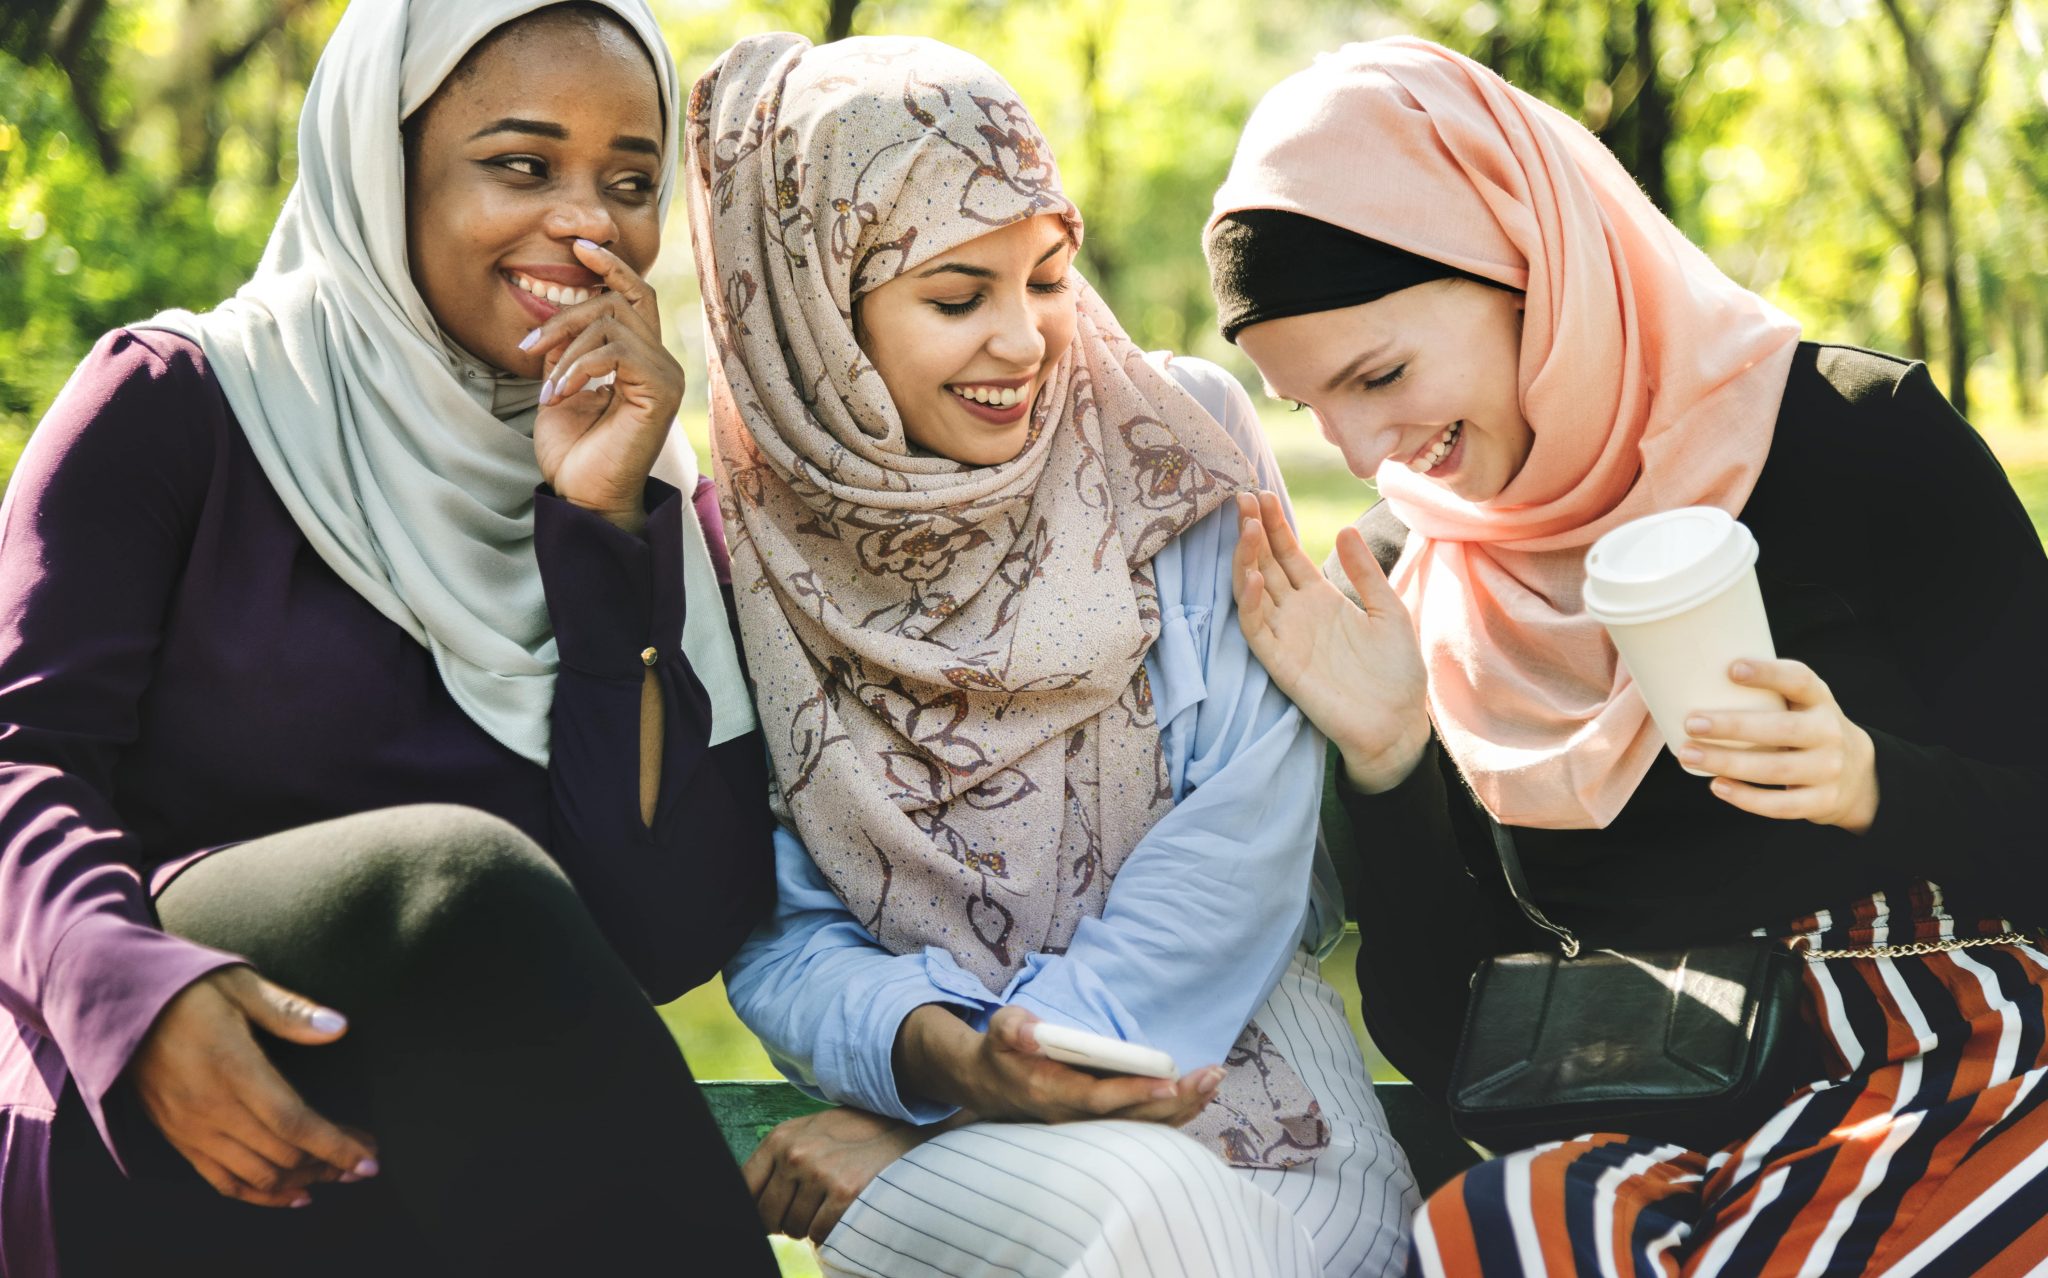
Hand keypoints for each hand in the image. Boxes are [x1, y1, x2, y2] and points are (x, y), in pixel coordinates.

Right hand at [127, 966, 377, 1207]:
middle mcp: (212, 1108)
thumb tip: (339, 1026)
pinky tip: (292, 1194)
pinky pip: (222, 1181)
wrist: (115, 1006)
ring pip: (256, 1175)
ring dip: (301, 1180)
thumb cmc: (185, 990)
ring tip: (336, 1175)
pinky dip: (260, 1194)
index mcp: (234, 1069)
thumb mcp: (239, 984)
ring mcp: (191, 1128)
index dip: (336, 1146)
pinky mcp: (178, 1138)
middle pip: (282, 1154)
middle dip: (329, 1163)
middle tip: (363, 1159)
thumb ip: (290, 1011)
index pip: (295, 1122)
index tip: (370, 1159)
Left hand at [524, 237, 685, 533]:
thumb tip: (555, 314)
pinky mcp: (660, 392)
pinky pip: (616, 352)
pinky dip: (578, 368)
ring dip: (566, 350)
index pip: (636, 294)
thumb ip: (565, 350)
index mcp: (640, 358)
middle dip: (568, 313)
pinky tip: (558, 396)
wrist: (585, 498)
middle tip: (529, 345)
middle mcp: (660, 362)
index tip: (578, 246)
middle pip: (619, 300)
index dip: (610, 265)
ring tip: (544, 386)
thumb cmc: (575, 452)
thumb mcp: (559, 387)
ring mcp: (665, 375)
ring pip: (613, 323)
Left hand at [742, 1107, 929, 1242]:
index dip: (754, 1210)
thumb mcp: (811, 1134)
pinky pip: (820, 1234)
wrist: (906, 1126)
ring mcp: (819, 1173)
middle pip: (767, 1216)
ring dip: (811, 1225)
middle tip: (809, 1209)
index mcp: (781, 1138)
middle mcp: (795, 1154)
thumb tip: (749, 1203)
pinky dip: (831, 1230)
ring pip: (794, 1228)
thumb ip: (780, 1160)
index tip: (765, 1219)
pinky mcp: (844, 1192)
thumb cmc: (855, 1134)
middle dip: (784, 1221)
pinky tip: (846, 1208)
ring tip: (832, 1202)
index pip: (745, 1188)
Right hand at [894, 1004, 1222, 1126]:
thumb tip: (1027, 1030)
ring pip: (1140, 1125)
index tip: (1171, 1083)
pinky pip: (1140, 1124)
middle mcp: (1072, 1117)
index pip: (1098, 1098)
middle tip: (1212, 1076)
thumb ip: (1013, 1028)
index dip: (1135, 1093)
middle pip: (1130, 1117)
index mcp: (1049, 1092)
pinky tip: (1199, 1096)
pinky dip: (1172, 1112)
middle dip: (1175, 1099)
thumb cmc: (1001, 1049)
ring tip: (1215, 1081)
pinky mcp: (1097, 1124)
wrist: (988, 1083)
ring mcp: (1086, 1125)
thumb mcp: (1000, 1028)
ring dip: (1181, 1106)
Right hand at [1232, 491, 1430, 791]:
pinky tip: (1253, 576)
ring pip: (1254, 591)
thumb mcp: (1389, 611)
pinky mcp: (1281, 663)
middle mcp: (1297, 613)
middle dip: (1253, 531)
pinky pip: (1257, 628)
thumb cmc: (1396, 673)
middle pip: (1266, 565)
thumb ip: (1366, 573)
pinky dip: (1250, 603)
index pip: (1288, 555)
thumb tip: (1345, 528)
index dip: (1274, 525)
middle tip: (1241, 496)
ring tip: (1247, 527)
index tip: (1260, 493)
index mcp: (1322, 599)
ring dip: (1247, 559)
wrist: (1397, 725)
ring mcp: (1286, 636)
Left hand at [1677, 658, 1878, 832]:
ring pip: (1776, 769)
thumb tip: (1689, 681)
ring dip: (1728, 763)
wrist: (1858, 775)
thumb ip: (1764, 694)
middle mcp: (1829, 733)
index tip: (1731, 669)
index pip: (1800, 680)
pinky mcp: (1822, 802)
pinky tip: (1717, 786)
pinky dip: (1747, 798)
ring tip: (1688, 755)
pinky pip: (1780, 805)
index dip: (1769, 673)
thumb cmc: (1806, 729)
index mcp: (1820, 700)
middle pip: (1782, 729)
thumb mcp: (1800, 705)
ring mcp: (1829, 770)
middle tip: (1691, 723)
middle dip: (1734, 727)